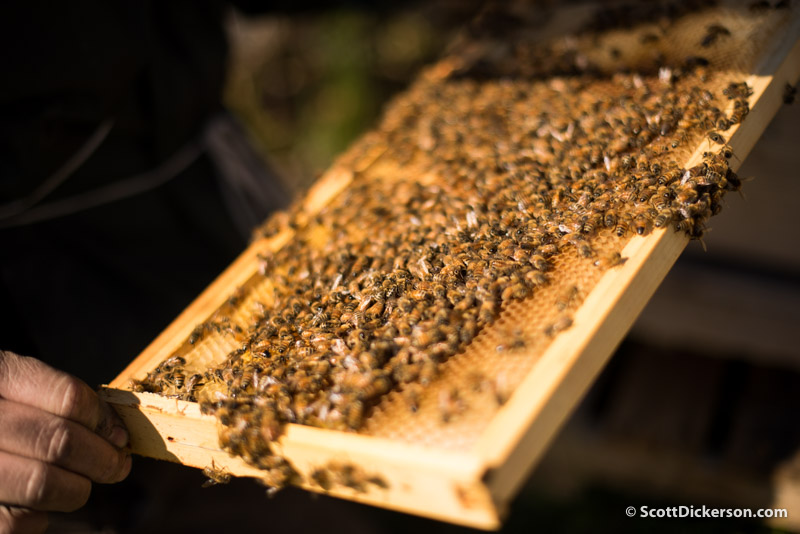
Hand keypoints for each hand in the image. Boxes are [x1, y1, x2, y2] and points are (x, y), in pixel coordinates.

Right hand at [0, 350, 130, 533]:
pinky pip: (16, 521)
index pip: (68, 397)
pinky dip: (40, 516)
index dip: (103, 420)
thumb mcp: (18, 386)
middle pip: (59, 442)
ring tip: (79, 485)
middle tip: (117, 466)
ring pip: (42, 485)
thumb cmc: (3, 411)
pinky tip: (39, 503)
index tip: (119, 435)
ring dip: (76, 489)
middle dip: (101, 459)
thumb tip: (115, 435)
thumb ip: (61, 402)